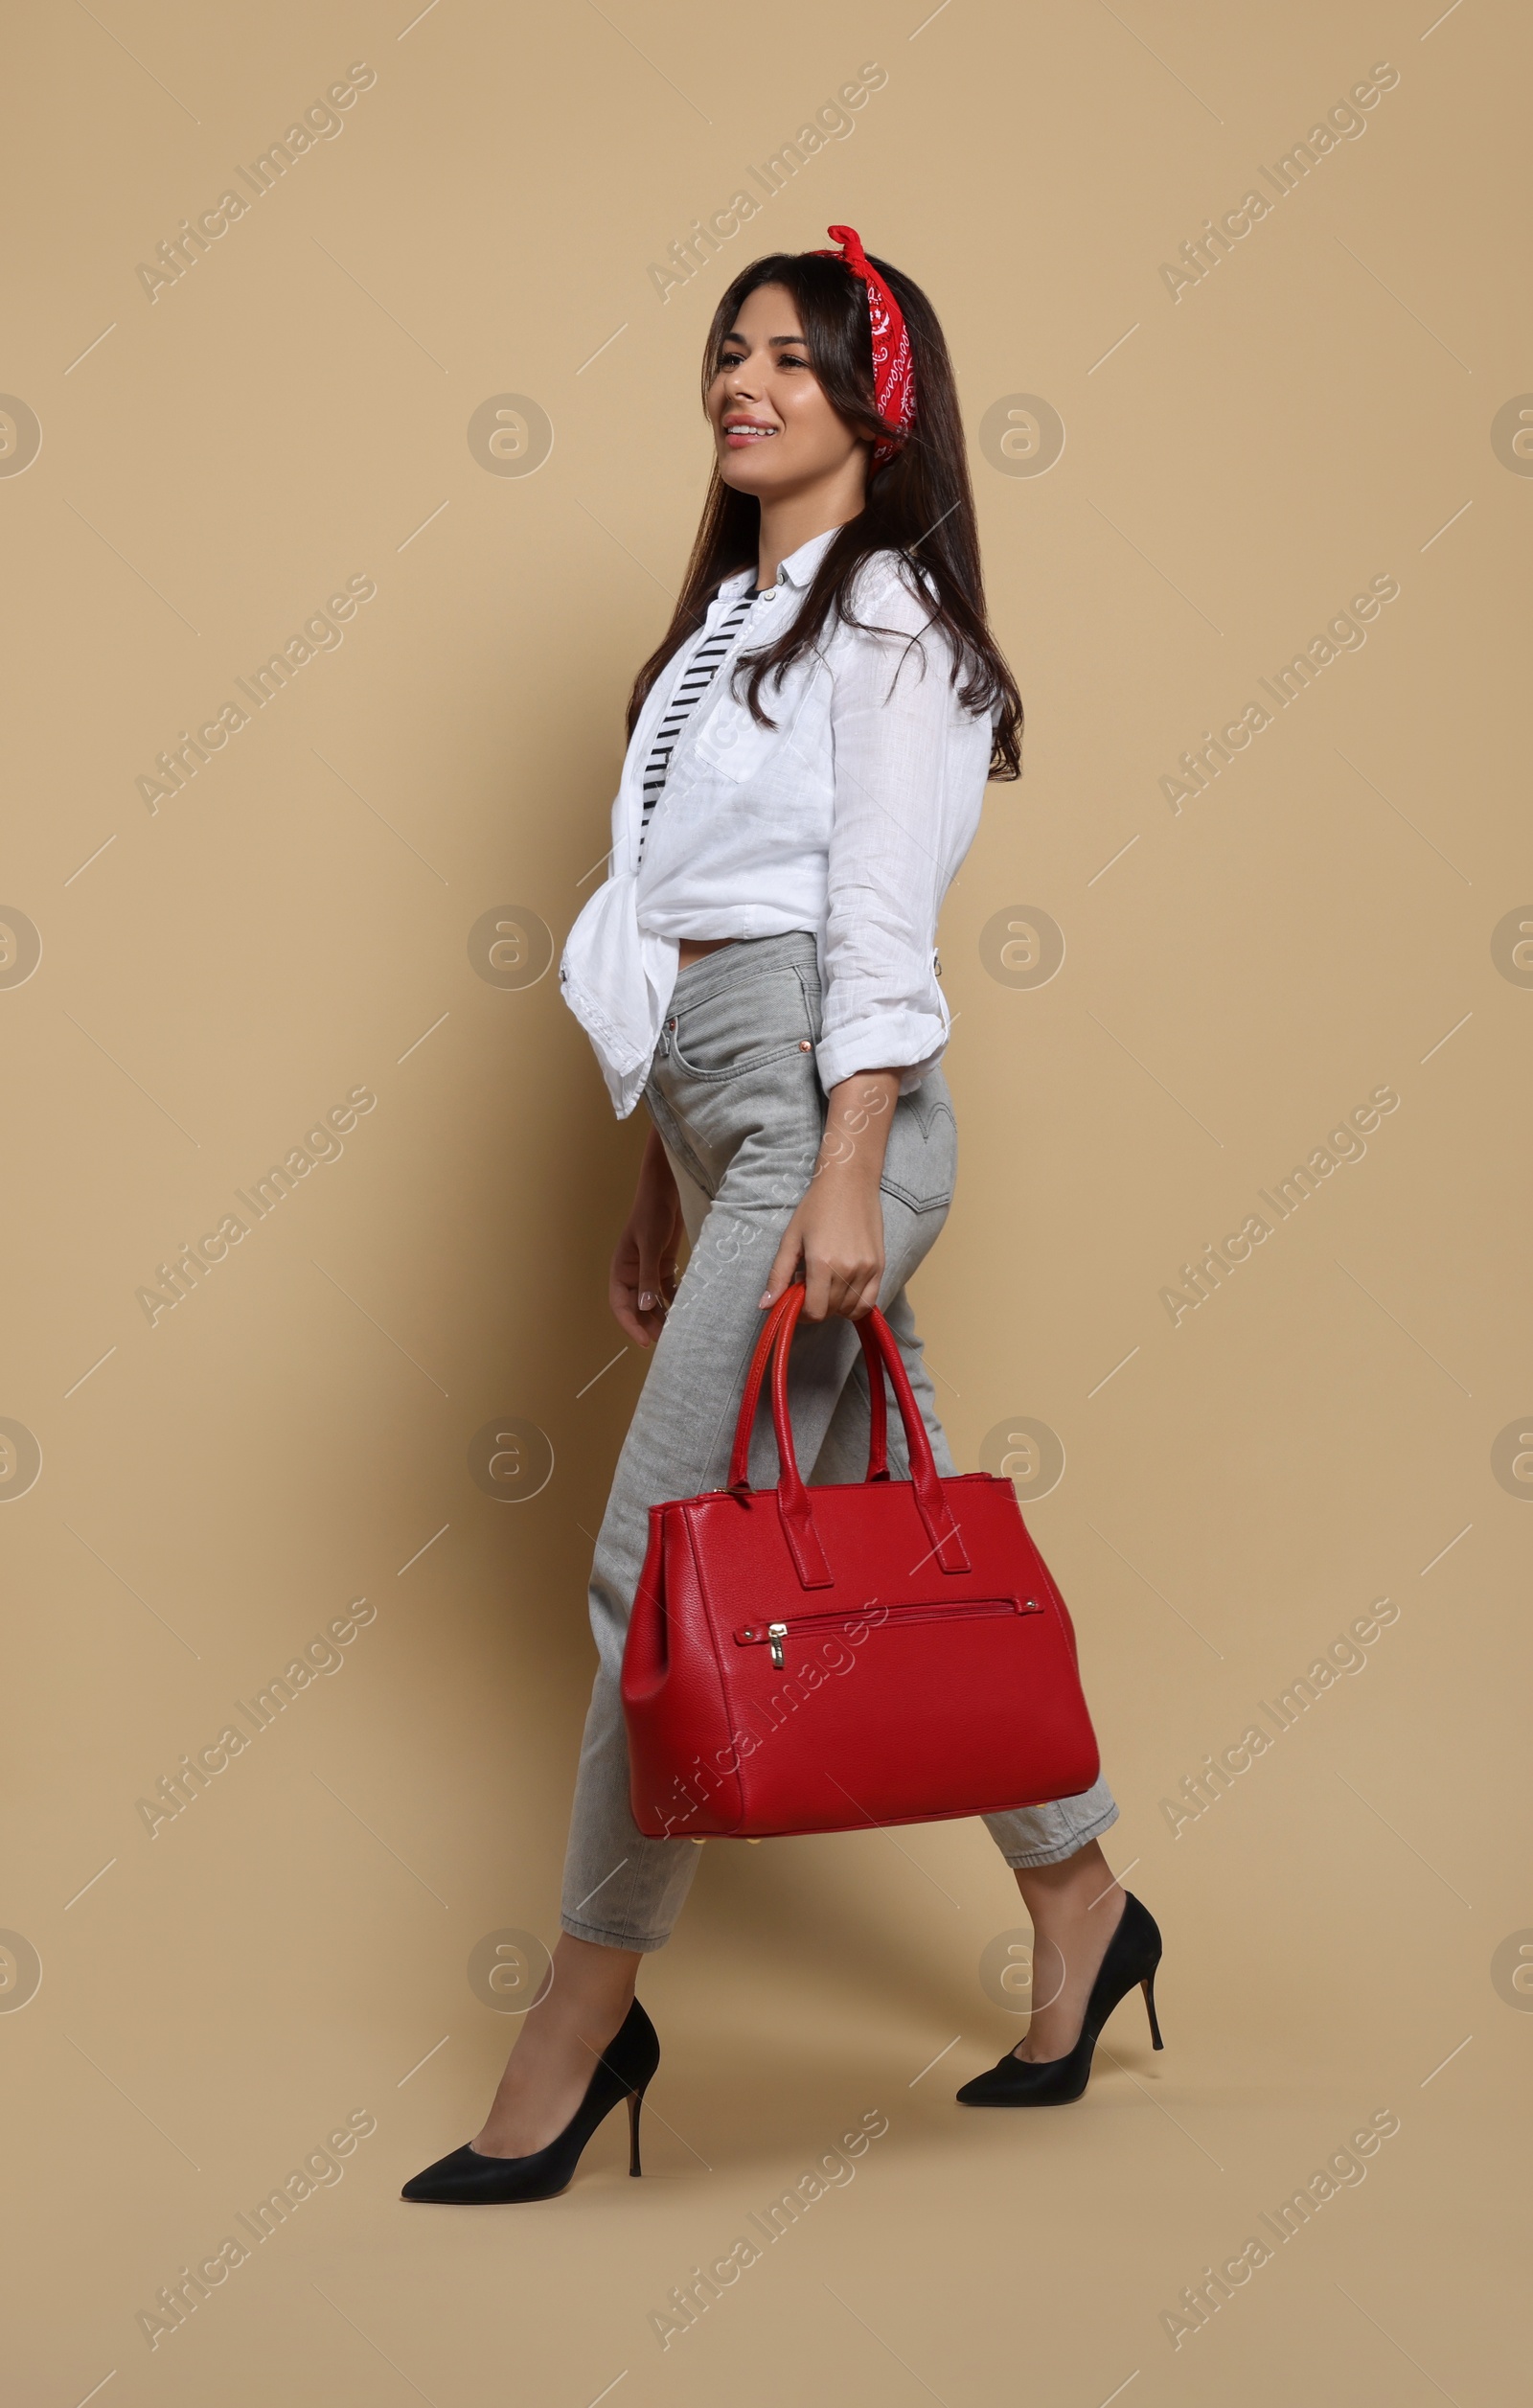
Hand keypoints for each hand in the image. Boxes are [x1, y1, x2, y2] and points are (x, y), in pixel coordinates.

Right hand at [610, 1129, 685, 1346]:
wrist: (665, 1189)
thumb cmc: (651, 1214)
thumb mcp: (650, 1246)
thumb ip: (648, 1276)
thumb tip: (645, 1306)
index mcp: (621, 1269)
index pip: (621, 1304)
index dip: (631, 1324)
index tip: (645, 1341)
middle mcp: (633, 1273)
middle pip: (638, 1306)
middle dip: (649, 1323)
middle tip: (667, 1340)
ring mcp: (648, 1269)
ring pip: (652, 1300)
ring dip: (662, 1314)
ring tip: (676, 1330)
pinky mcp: (664, 1263)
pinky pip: (667, 1288)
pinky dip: (673, 1300)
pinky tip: (684, 1310)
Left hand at [758, 1069, 898, 1321]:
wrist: (850, 1182)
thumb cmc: (816, 1207)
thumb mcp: (790, 1239)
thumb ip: (778, 1275)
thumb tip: (765, 1306)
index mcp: (822, 1263)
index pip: (815, 1312)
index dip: (802, 1314)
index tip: (796, 1301)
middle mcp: (848, 1270)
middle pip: (831, 1312)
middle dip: (815, 1306)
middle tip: (808, 1285)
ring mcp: (867, 1269)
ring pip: (850, 1309)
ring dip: (834, 1306)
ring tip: (825, 1284)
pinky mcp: (880, 1266)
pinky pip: (869, 1302)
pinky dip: (855, 1305)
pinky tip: (843, 1291)